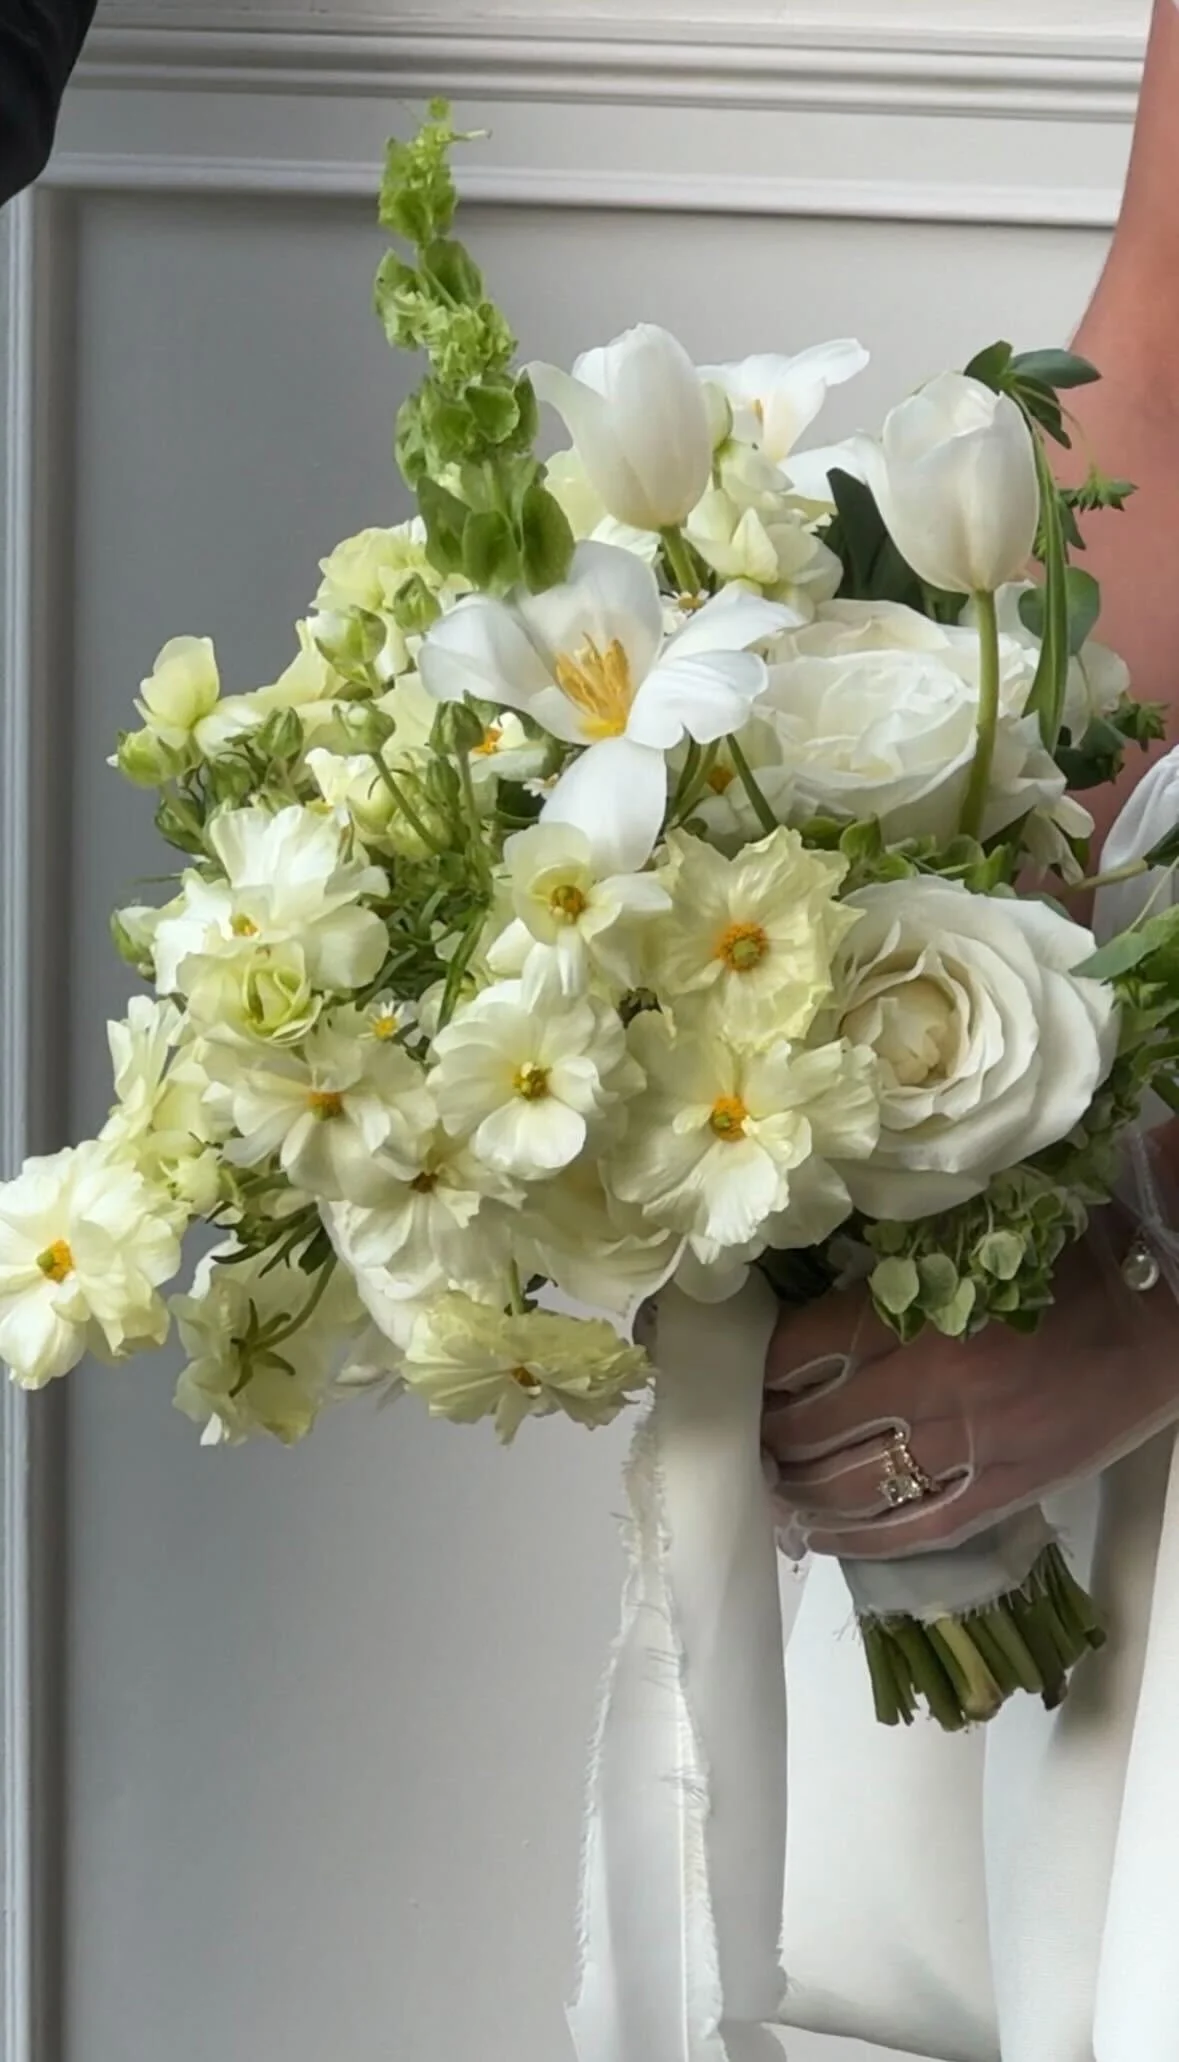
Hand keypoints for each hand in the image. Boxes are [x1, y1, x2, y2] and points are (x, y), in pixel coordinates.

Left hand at [761, 1224, 1178, 1559]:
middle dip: (766, 1437)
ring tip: (770, 1487)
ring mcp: (967, 1446)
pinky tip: (819, 1534)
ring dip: (798, 1492)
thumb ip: (893, 1269)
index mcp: (910, 1309)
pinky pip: (915, 1528)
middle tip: (742, 1437)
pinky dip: (856, 1537)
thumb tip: (817, 1300)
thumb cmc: (1073, 1245)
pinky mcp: (1007, 1489)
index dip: (753, 1372)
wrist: (1167, 1294)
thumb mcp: (964, 1236)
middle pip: (810, 1429)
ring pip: (851, 1489)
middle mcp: (925, 1385)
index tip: (731, 1375)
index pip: (795, 1353)